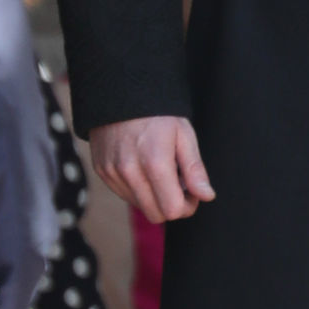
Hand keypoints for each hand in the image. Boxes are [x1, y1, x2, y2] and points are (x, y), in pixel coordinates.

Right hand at [90, 114, 214, 223]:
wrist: (120, 93)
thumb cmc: (158, 113)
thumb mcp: (184, 135)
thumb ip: (195, 169)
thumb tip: (206, 196)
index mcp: (155, 163)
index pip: (172, 210)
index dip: (187, 206)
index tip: (192, 192)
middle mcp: (130, 172)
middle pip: (155, 215)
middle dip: (172, 205)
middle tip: (180, 184)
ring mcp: (112, 173)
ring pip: (140, 206)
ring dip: (154, 197)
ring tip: (161, 172)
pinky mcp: (102, 172)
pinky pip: (124, 195)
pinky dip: (138, 189)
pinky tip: (143, 168)